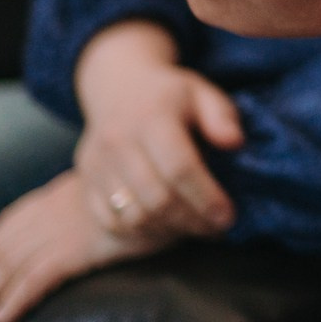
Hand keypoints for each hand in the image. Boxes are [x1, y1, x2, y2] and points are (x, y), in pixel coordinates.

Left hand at [0, 169, 166, 321]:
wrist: (169, 173)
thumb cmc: (139, 186)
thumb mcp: (96, 195)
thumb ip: (70, 212)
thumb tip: (49, 237)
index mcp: (48, 200)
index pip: (0, 232)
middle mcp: (49, 212)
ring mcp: (64, 228)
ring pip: (11, 265)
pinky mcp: (81, 246)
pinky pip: (41, 275)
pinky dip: (18, 297)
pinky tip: (2, 318)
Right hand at [72, 19, 242, 240]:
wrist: (118, 87)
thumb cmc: (169, 95)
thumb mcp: (202, 93)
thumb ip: (221, 116)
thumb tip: (235, 143)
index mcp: (151, 117)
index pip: (179, 167)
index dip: (206, 197)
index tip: (228, 217)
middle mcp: (118, 142)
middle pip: (155, 198)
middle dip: (191, 221)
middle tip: (217, 228)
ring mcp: (97, 165)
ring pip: (132, 216)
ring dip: (168, 231)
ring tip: (195, 228)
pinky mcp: (86, 182)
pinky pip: (109, 221)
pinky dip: (139, 233)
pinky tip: (165, 228)